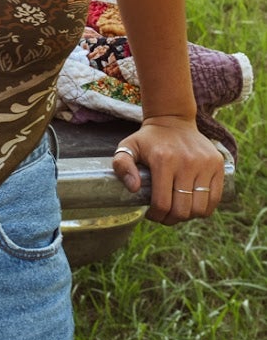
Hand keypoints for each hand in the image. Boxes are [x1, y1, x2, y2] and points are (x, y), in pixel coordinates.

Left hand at [111, 116, 225, 223]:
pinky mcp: (218, 164)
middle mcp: (187, 162)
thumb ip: (122, 165)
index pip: (163, 202)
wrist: (173, 120)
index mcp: (163, 160)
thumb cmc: (149, 139)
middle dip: (171, 219)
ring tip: (178, 210)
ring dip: (188, 216)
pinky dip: (204, 209)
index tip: (152, 214)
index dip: (157, 215)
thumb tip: (134, 188)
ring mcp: (205, 163)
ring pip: (200, 208)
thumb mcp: (128, 147)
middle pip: (182, 209)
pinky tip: (193, 205)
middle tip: (164, 216)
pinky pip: (215, 198)